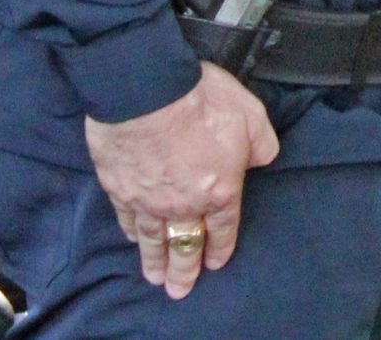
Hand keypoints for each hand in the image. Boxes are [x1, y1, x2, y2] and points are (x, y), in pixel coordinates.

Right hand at [83, 63, 279, 297]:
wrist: (146, 92)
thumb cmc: (202, 101)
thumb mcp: (252, 117)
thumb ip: (262, 146)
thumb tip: (262, 160)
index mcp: (220, 190)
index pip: (224, 227)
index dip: (221, 247)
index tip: (215, 262)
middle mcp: (184, 203)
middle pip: (186, 244)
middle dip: (186, 269)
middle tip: (181, 289)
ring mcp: (149, 199)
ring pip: (153, 239)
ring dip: (156, 261)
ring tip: (155, 277)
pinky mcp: (119, 189)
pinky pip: (127, 219)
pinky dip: (131, 232)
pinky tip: (133, 239)